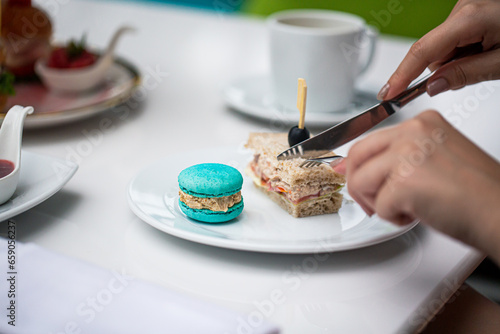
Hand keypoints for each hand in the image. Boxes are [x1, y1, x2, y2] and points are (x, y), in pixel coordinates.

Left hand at [334, 110, 499, 262]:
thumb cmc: (476, 192)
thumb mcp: (434, 158)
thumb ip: (397, 157)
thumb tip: (353, 168)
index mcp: (422, 123)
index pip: (370, 141)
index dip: (356, 164)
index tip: (350, 174)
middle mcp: (413, 132)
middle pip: (357, 156)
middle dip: (357, 184)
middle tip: (371, 202)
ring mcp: (406, 155)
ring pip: (360, 182)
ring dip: (376, 203)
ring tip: (405, 208)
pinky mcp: (403, 182)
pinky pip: (378, 207)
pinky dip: (393, 218)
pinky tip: (419, 214)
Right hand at [378, 0, 499, 99]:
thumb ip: (465, 74)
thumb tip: (433, 86)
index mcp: (470, 18)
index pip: (423, 52)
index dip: (401, 75)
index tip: (388, 94)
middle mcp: (464, 8)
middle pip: (433, 50)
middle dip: (447, 67)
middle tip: (477, 71)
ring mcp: (467, 7)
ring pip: (445, 46)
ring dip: (459, 59)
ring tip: (491, 56)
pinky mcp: (472, 11)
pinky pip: (455, 39)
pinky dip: (466, 50)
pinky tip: (488, 49)